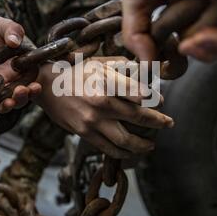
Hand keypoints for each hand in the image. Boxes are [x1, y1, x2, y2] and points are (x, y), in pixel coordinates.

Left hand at [0, 0, 40, 111]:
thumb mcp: (3, 24)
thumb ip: (12, 30)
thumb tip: (15, 40)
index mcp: (20, 68)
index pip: (31, 83)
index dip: (34, 89)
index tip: (35, 86)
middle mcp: (8, 79)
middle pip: (18, 97)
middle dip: (21, 99)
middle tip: (21, 92)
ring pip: (0, 102)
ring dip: (5, 106)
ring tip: (8, 103)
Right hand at [36, 57, 173, 158]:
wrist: (47, 87)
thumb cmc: (76, 72)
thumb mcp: (99, 62)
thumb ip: (122, 67)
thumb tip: (144, 73)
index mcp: (106, 82)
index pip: (139, 94)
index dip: (154, 100)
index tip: (161, 102)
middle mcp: (101, 103)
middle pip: (137, 118)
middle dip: (157, 122)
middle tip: (168, 123)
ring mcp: (92, 121)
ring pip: (125, 140)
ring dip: (142, 145)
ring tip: (151, 145)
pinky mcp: (84, 133)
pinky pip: (108, 148)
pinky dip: (123, 153)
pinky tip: (131, 152)